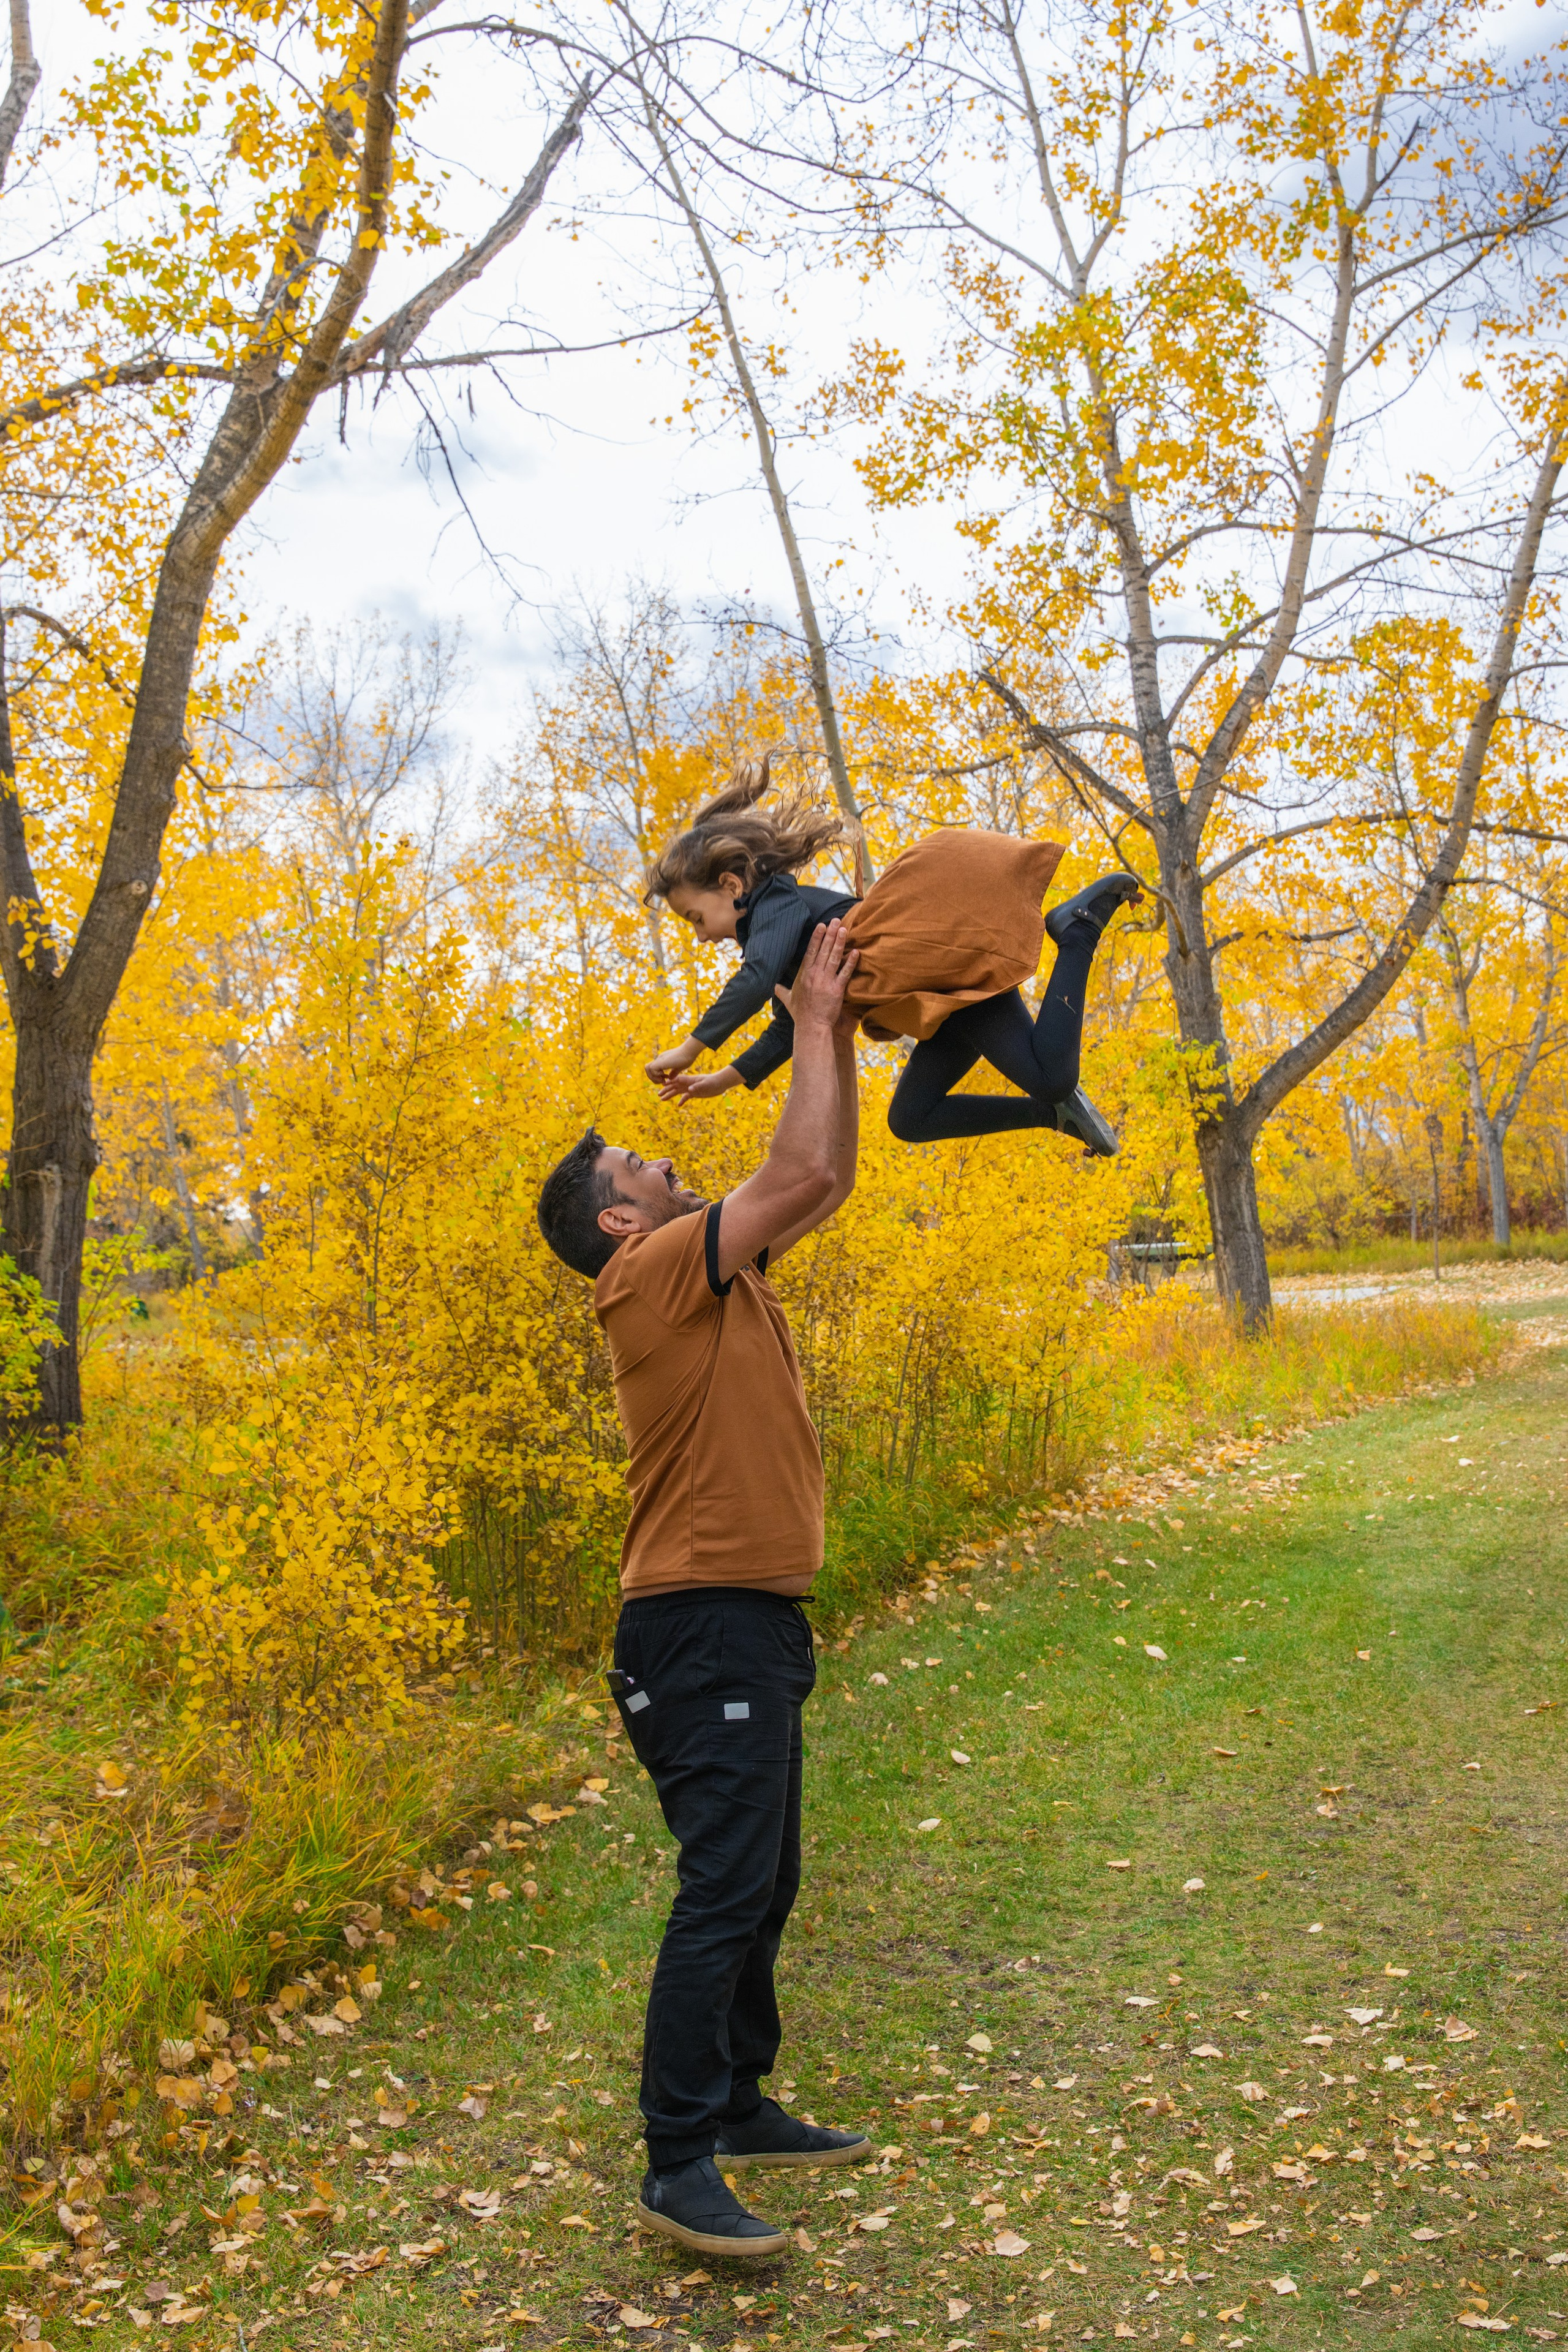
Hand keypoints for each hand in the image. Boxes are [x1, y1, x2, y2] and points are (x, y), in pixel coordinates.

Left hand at [645, 1037, 701, 1084]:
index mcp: (663, 1060)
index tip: (666, 1078)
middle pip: (648, 1068)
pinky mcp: (661, 1061)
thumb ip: (674, 1072)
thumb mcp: (679, 1067)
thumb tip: (670, 1078)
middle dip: (653, 1078)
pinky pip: (652, 1069)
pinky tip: (664, 1076)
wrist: (689, 1051)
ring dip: (653, 1077)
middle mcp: (660, 1059)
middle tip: (663, 1081)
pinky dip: (656, 1075)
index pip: (653, 1068)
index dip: (657, 1076)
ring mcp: (660, 1059)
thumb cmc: (687, 1058)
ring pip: (647, 1068)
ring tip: (662, 1080)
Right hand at [656, 1066, 744, 1108]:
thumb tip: (689, 1090)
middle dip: (666, 1090)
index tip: (662, 1085)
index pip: (677, 1080)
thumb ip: (697, 1087)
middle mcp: (688, 1084)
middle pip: (675, 1086)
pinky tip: (678, 1105)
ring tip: (662, 1099)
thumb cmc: (713, 1082)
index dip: (669, 1082)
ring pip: (678, 1092)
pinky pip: (686, 1097)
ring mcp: (691, 1088)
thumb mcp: (706, 1084)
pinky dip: (682, 1100)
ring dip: (670, 1095)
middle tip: (659, 1095)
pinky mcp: (694, 1093)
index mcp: (689, 1080)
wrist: (720, 1083)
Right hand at [781, 918, 856, 1034]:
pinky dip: (850, 962)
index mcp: (804, 974)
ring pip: (834, 957)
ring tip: (844, 929)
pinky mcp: (837, 990)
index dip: (817, 937)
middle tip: (836, 920)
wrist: (811, 1027)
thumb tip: (774, 986)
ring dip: (839, 942)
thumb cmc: (801, 1014)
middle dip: (830, 934)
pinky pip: (845, 973)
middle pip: (823, 950)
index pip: (810, 951)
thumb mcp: (788, 1000)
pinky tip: (856, 951)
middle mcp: (814, 975)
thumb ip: (781, 990)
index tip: (822, 926)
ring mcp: (826, 981)